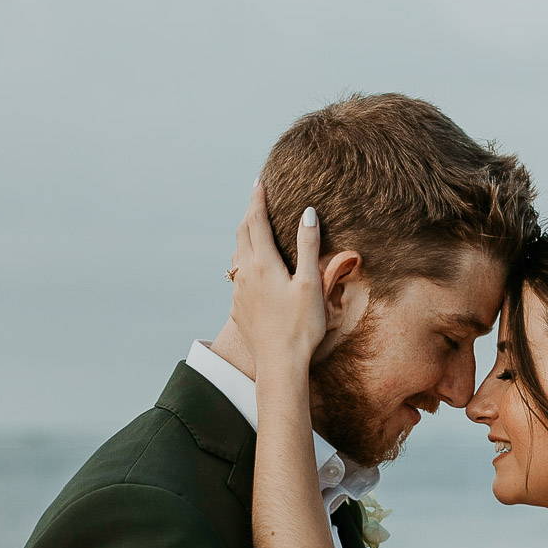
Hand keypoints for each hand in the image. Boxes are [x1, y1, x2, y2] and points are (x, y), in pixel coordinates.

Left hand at [231, 183, 327, 377]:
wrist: (279, 365)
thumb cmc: (301, 327)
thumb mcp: (310, 283)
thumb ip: (307, 246)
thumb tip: (308, 213)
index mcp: (263, 264)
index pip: (257, 221)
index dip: (258, 199)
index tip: (260, 182)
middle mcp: (245, 274)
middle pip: (242, 233)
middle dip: (249, 212)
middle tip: (255, 197)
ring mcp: (238, 292)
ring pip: (237, 254)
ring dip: (244, 236)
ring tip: (252, 227)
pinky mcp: (238, 309)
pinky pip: (237, 276)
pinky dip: (243, 260)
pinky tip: (250, 267)